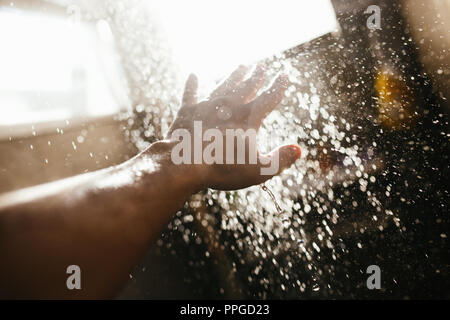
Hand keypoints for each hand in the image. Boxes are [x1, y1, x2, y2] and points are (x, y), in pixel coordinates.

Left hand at [164, 65, 300, 190]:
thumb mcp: (259, 170)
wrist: (185, 163)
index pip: (269, 97)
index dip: (279, 86)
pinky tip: (192, 75)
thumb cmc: (224, 167)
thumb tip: (298, 150)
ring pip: (223, 86)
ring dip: (233, 76)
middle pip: (246, 87)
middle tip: (261, 66)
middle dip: (256, 76)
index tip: (284, 75)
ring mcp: (207, 106)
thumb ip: (281, 159)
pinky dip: (191, 85)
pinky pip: (190, 94)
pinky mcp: (187, 112)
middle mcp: (229, 106)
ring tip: (241, 66)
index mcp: (249, 118)